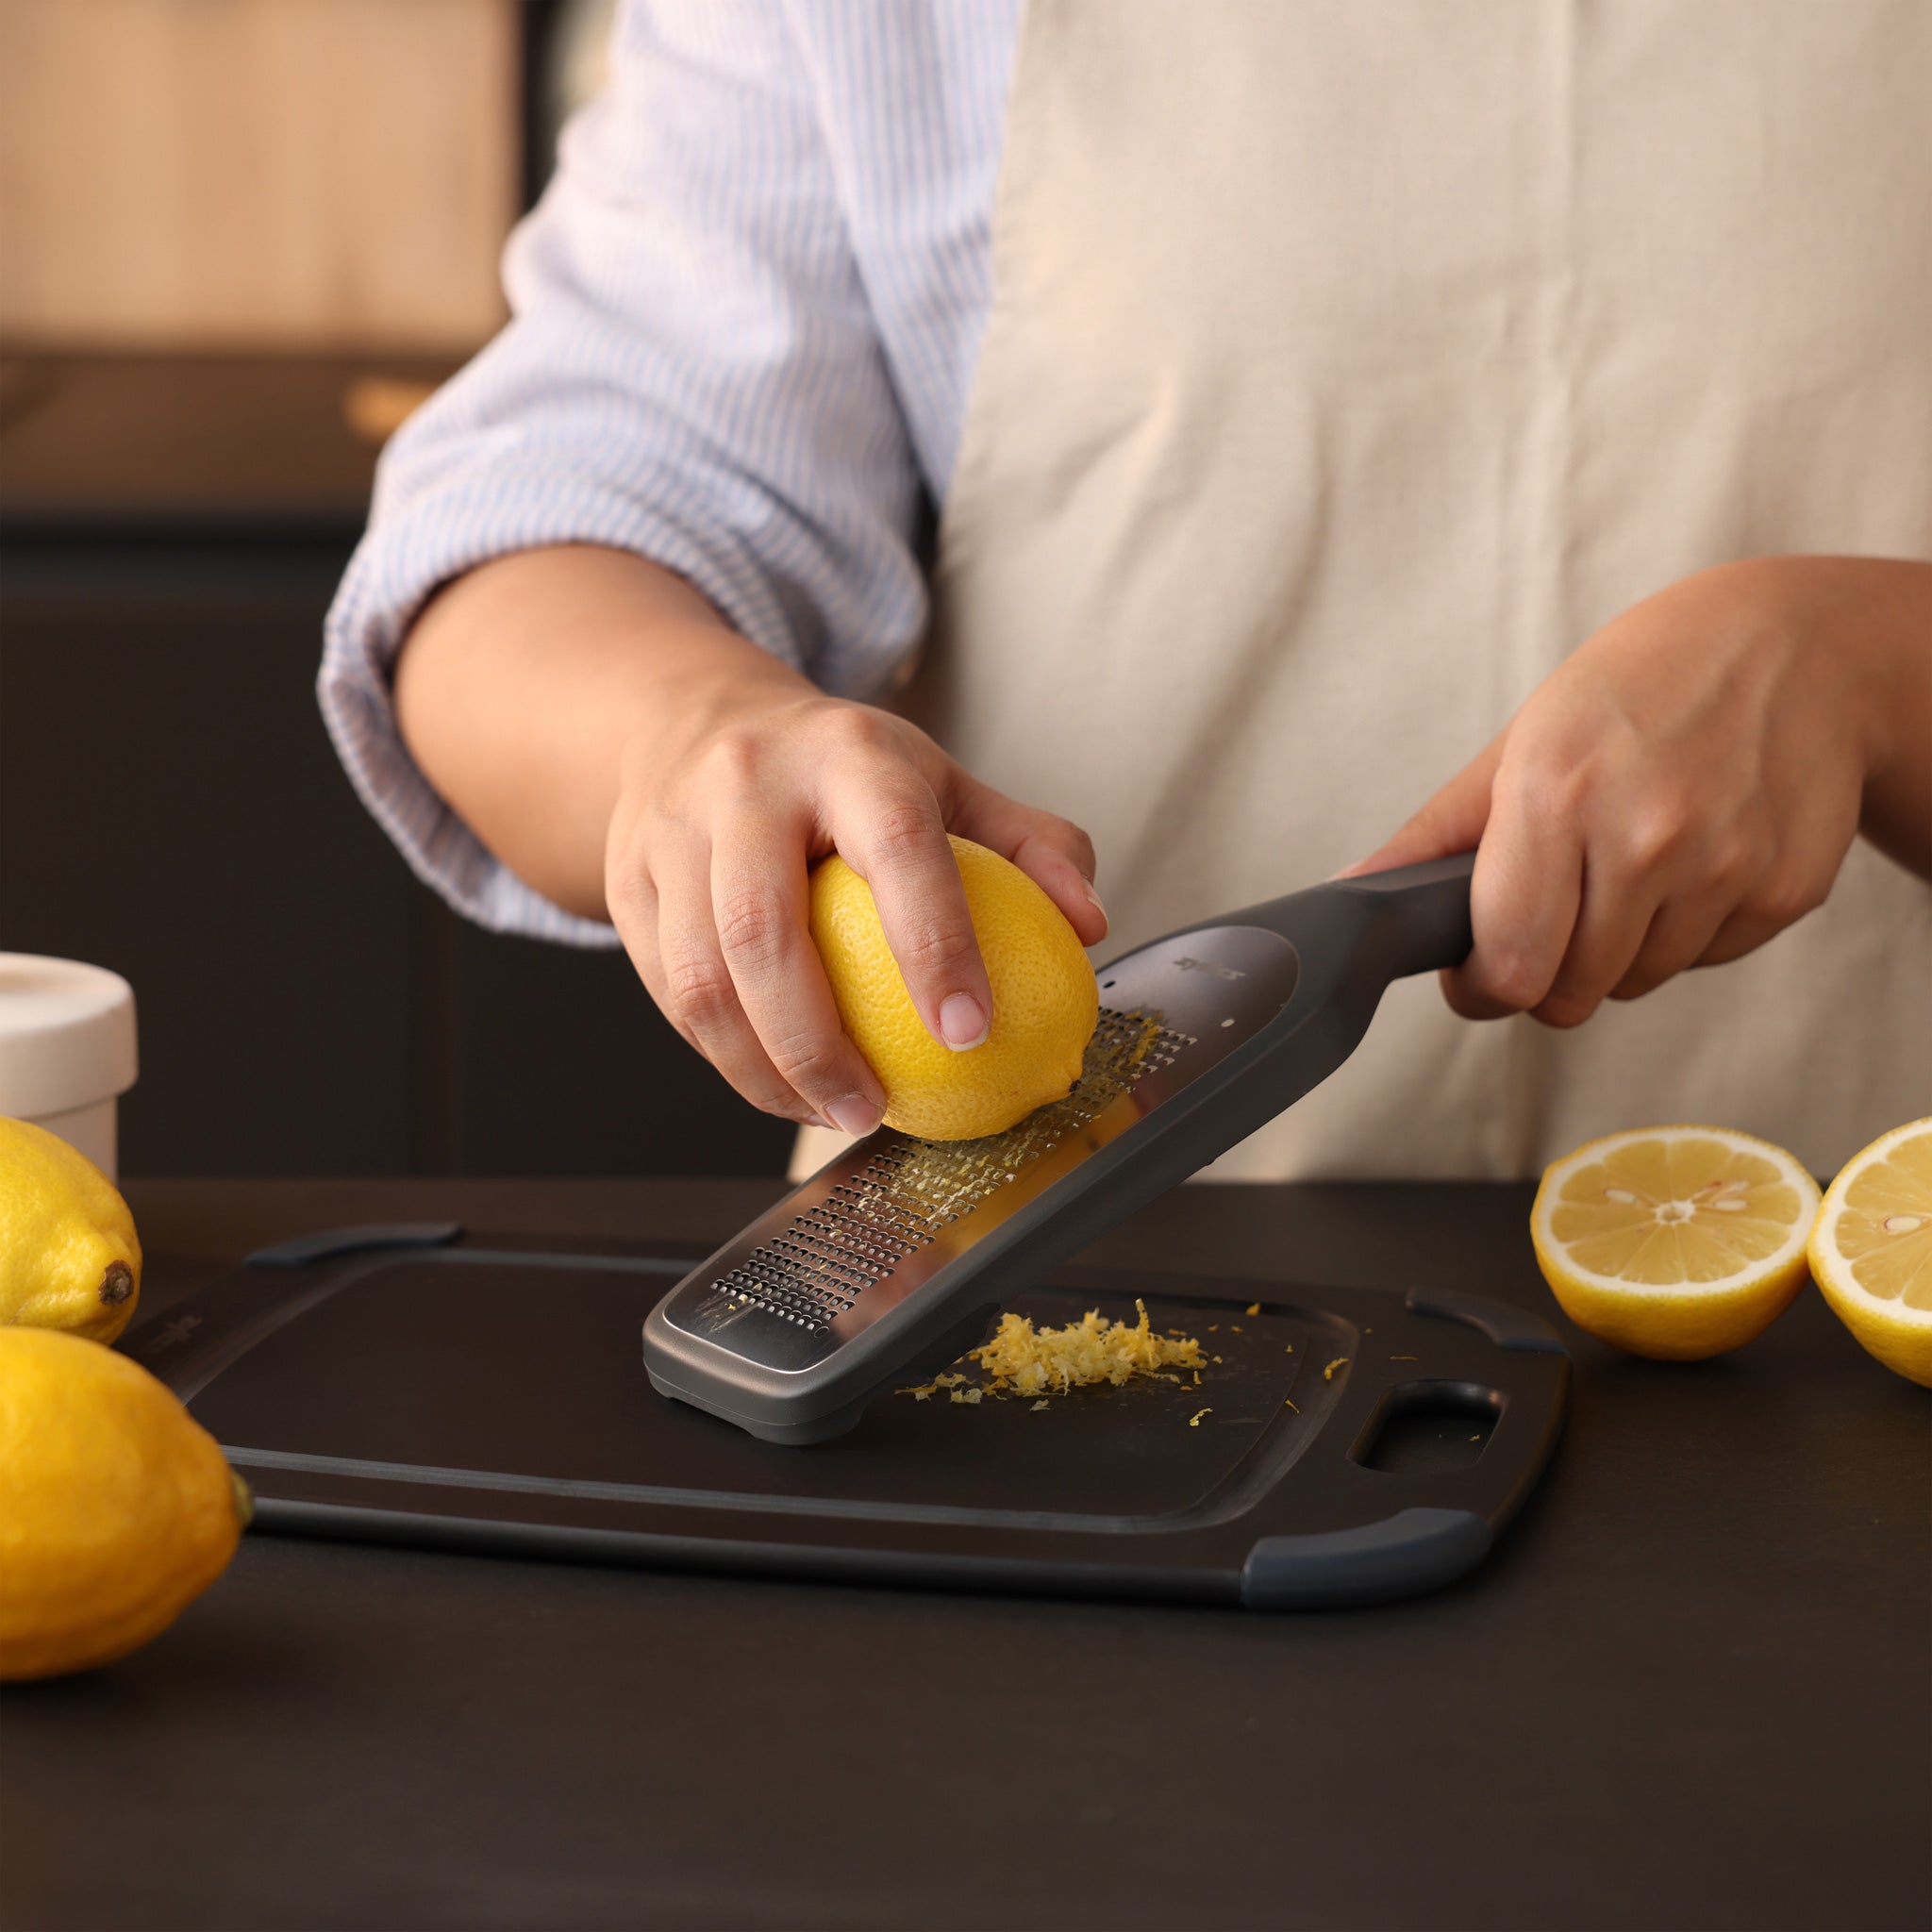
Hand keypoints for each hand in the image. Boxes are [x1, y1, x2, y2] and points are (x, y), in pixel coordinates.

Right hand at [604, 692, 1106, 1133]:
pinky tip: (780, 1088)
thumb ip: (1026, 845)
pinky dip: (725, 1059)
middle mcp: (746, 783)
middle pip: (764, 930)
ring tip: (828, 1112)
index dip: (935, 943)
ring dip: (763, 1071)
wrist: (689, 722)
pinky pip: (669, 995)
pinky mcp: (628, 887)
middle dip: (819, 1045)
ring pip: (700, 978)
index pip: (896, 847)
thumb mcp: (938, 780)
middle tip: (874, 1108)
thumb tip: (1088, 923)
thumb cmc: (838, 771)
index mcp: (845, 752)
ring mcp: (672, 833)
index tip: (970, 1030)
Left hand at [1345, 557, 1931, 1026]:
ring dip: (1617, 950)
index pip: (1509, 964)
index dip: (1481, 988)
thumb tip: (1354, 895)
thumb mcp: (1522, 740)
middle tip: (1550, 916)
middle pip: (1569, 994)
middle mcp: (1645, 835)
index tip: (1474, 973)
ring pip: (1635, 983)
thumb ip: (1437, 834)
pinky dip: (1687, 931)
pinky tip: (1693, 858)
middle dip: (1544, 974)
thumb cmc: (1639, 686)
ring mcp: (1724, 866)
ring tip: (1628, 866)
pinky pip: (1705, 960)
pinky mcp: (1785, 890)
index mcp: (1557, 793)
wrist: (1796, 646)